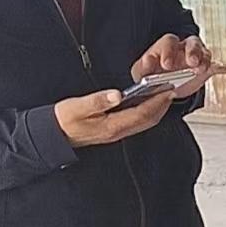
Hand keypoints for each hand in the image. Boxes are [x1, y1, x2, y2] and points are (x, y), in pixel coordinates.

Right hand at [55, 88, 172, 147]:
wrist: (54, 136)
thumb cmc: (63, 121)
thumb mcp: (76, 107)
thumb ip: (97, 101)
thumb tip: (117, 94)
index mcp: (111, 126)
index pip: (141, 114)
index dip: (156, 103)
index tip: (166, 91)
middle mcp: (118, 131)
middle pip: (148, 120)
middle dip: (162, 105)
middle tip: (171, 90)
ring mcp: (117, 132)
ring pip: (144, 122)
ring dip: (156, 109)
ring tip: (163, 94)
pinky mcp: (114, 129)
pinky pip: (137, 121)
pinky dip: (146, 111)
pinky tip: (147, 101)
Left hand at [131, 34, 225, 98]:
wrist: (162, 88)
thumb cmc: (151, 76)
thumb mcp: (141, 73)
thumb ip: (143, 67)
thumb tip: (148, 60)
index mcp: (165, 47)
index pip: (169, 42)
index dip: (169, 51)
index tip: (167, 65)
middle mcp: (183, 49)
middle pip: (191, 42)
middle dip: (192, 52)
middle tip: (191, 63)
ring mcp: (196, 58)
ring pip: (204, 52)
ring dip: (205, 59)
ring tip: (201, 69)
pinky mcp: (206, 69)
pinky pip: (215, 65)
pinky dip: (219, 67)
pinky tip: (222, 69)